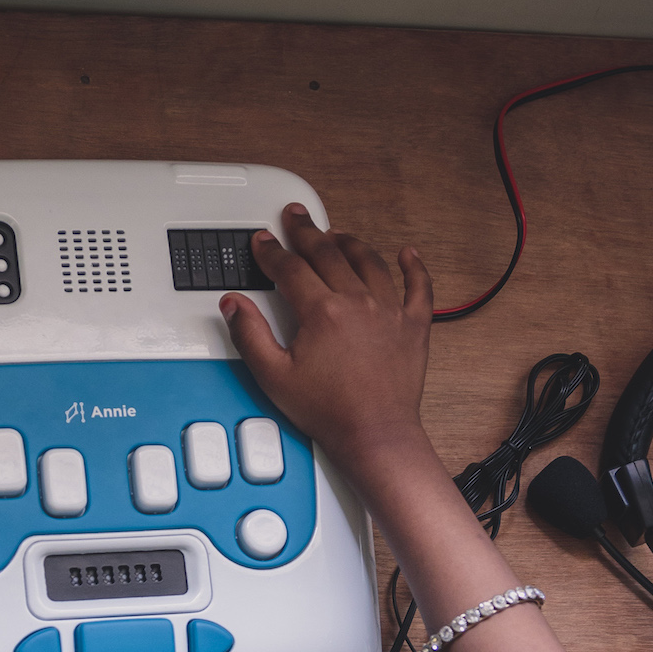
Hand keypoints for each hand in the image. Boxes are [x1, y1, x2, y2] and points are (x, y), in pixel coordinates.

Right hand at [218, 203, 433, 479]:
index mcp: (322, 311)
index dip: (272, 252)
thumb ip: (250, 336)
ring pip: (369, 261)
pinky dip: (414, 267)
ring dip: (350, 242)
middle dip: (307, 231)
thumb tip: (234, 304)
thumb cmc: (329, 412)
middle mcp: (358, 302)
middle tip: (296, 217)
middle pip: (328, 253)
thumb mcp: (274, 377)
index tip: (263, 242)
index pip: (290, 268)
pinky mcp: (414, 326)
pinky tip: (408, 254)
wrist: (375, 434)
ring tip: (337, 234)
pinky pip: (418, 287)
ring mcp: (390, 311)